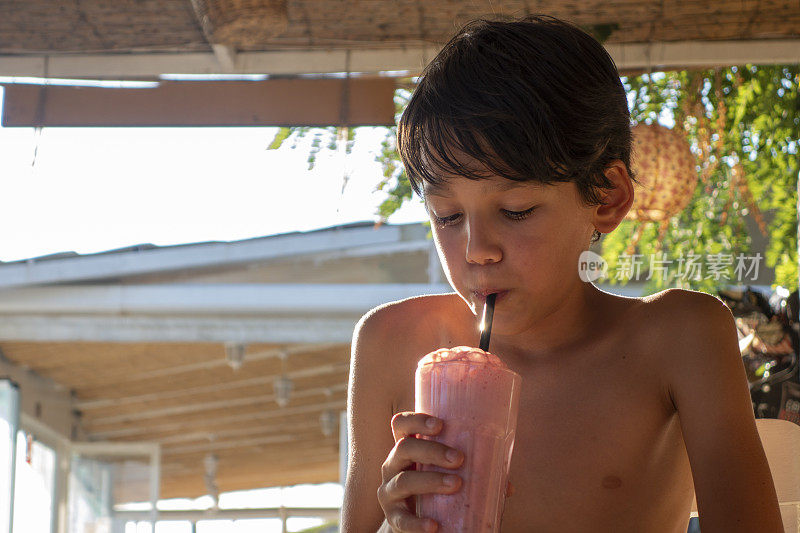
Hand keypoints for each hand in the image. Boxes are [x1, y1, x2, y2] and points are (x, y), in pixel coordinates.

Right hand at [378, 412, 463, 531]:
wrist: (412, 522)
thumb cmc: (433, 490)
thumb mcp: (445, 474)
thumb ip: (471, 473)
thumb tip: (508, 485)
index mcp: (407, 449)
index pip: (402, 425)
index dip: (417, 420)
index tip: (440, 425)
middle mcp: (393, 465)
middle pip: (404, 448)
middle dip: (432, 451)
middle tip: (459, 458)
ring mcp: (389, 491)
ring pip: (403, 480)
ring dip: (430, 480)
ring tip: (455, 484)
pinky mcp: (392, 516)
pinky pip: (402, 519)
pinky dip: (417, 522)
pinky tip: (433, 525)